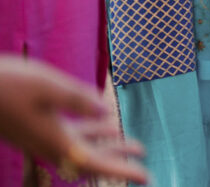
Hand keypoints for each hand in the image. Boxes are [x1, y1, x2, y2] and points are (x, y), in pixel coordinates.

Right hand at [0, 56, 149, 184]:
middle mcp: (49, 143)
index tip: (145, 176)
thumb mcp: (47, 85)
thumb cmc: (9, 85)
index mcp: (55, 140)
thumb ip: (78, 99)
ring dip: (108, 145)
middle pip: (92, 158)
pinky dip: (91, 131)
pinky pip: (72, 135)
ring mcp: (42, 136)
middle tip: (142, 153)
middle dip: (119, 158)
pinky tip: (103, 120)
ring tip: (130, 141)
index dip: (121, 170)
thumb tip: (106, 111)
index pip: (95, 162)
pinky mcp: (38, 127)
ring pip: (83, 146)